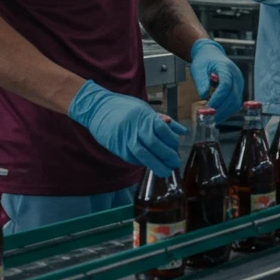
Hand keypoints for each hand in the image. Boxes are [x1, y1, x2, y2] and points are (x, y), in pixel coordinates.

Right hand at [69, 80, 184, 175]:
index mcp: (143, 116)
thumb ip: (164, 122)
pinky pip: (132, 157)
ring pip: (142, 154)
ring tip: (165, 171)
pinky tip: (150, 164)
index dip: (171, 140)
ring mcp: (124, 138)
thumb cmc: (124, 107)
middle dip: (166, 156)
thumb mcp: (145, 109)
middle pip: (153, 144)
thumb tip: (182, 131)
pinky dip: (142, 162)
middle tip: (175, 163)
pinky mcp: (116, 147)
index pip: (162, 129)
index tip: (176, 146)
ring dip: (156, 164)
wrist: (98, 109)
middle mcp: (134, 127)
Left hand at [190, 38, 244, 119]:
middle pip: (233, 96)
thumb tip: (204, 96)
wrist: (211, 54)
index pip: (226, 85)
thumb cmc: (204, 60)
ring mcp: (239, 84)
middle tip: (209, 118)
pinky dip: (227, 111)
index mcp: (227, 68)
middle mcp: (236, 76)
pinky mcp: (238, 90)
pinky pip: (235, 103)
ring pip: (236, 102)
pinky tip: (217, 115)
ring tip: (212, 119)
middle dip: (221, 109)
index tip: (208, 107)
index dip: (218, 98)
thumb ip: (201, 81)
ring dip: (225, 112)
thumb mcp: (198, 68)